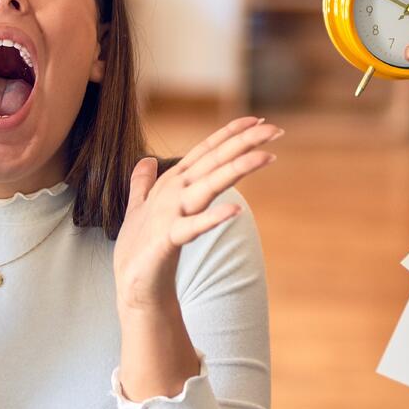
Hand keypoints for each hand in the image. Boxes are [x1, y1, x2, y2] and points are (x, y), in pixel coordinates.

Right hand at [114, 117, 281, 310]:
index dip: (230, 134)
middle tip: (275, 129)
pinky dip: (212, 219)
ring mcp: (169, 214)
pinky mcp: (166, 240)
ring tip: (265, 157)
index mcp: (171, 184)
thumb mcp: (139, 209)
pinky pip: (193, 228)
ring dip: (237, 169)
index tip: (258, 121)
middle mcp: (172, 192)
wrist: (133, 287)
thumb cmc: (139, 248)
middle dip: (244, 143)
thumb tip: (145, 160)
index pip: (205, 152)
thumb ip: (143, 183)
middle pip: (214, 162)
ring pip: (208, 186)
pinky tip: (235, 211)